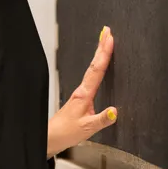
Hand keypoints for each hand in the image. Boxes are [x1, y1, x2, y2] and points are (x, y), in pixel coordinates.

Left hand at [47, 26, 117, 157]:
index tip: (110, 39)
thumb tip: (115, 110)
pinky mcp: (80, 97)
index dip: (104, 54)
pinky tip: (98, 66)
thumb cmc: (66, 132)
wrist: (51, 137)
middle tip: (107, 31)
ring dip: (98, 54)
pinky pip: (91, 76)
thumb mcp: (87, 128)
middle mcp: (82, 90)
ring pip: (91, 68)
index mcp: (84, 94)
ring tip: (104, 42)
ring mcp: (80, 92)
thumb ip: (102, 119)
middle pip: (93, 64)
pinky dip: (96, 66)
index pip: (97, 70)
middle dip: (101, 47)